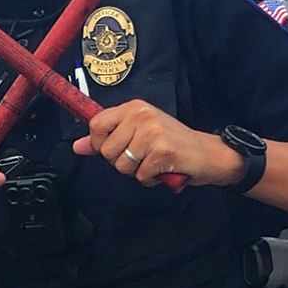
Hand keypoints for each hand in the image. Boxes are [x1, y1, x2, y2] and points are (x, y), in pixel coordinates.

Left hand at [76, 100, 233, 186]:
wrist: (210, 154)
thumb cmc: (172, 144)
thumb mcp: (138, 134)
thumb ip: (107, 139)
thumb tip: (77, 146)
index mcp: (134, 108)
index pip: (96, 125)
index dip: (101, 143)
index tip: (117, 148)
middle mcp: (142, 115)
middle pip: (107, 150)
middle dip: (121, 162)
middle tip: (142, 157)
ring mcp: (153, 132)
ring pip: (122, 165)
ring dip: (137, 172)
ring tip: (154, 163)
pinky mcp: (163, 151)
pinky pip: (140, 175)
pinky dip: (150, 179)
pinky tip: (163, 170)